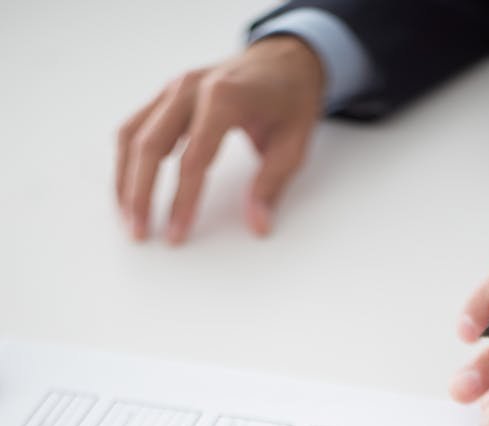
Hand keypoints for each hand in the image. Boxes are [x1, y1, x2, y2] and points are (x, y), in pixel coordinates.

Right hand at [116, 36, 324, 242]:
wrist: (284, 58)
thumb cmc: (290, 99)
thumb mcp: (293, 145)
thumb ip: (271, 186)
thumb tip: (258, 225)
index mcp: (225, 96)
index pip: (194, 159)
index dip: (182, 201)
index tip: (177, 234)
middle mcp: (191, 87)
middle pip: (151, 145)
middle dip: (141, 195)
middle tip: (140, 234)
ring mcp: (174, 88)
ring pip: (132, 135)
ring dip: (125, 180)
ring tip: (128, 219)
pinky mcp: (166, 95)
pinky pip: (134, 127)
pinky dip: (127, 160)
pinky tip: (129, 190)